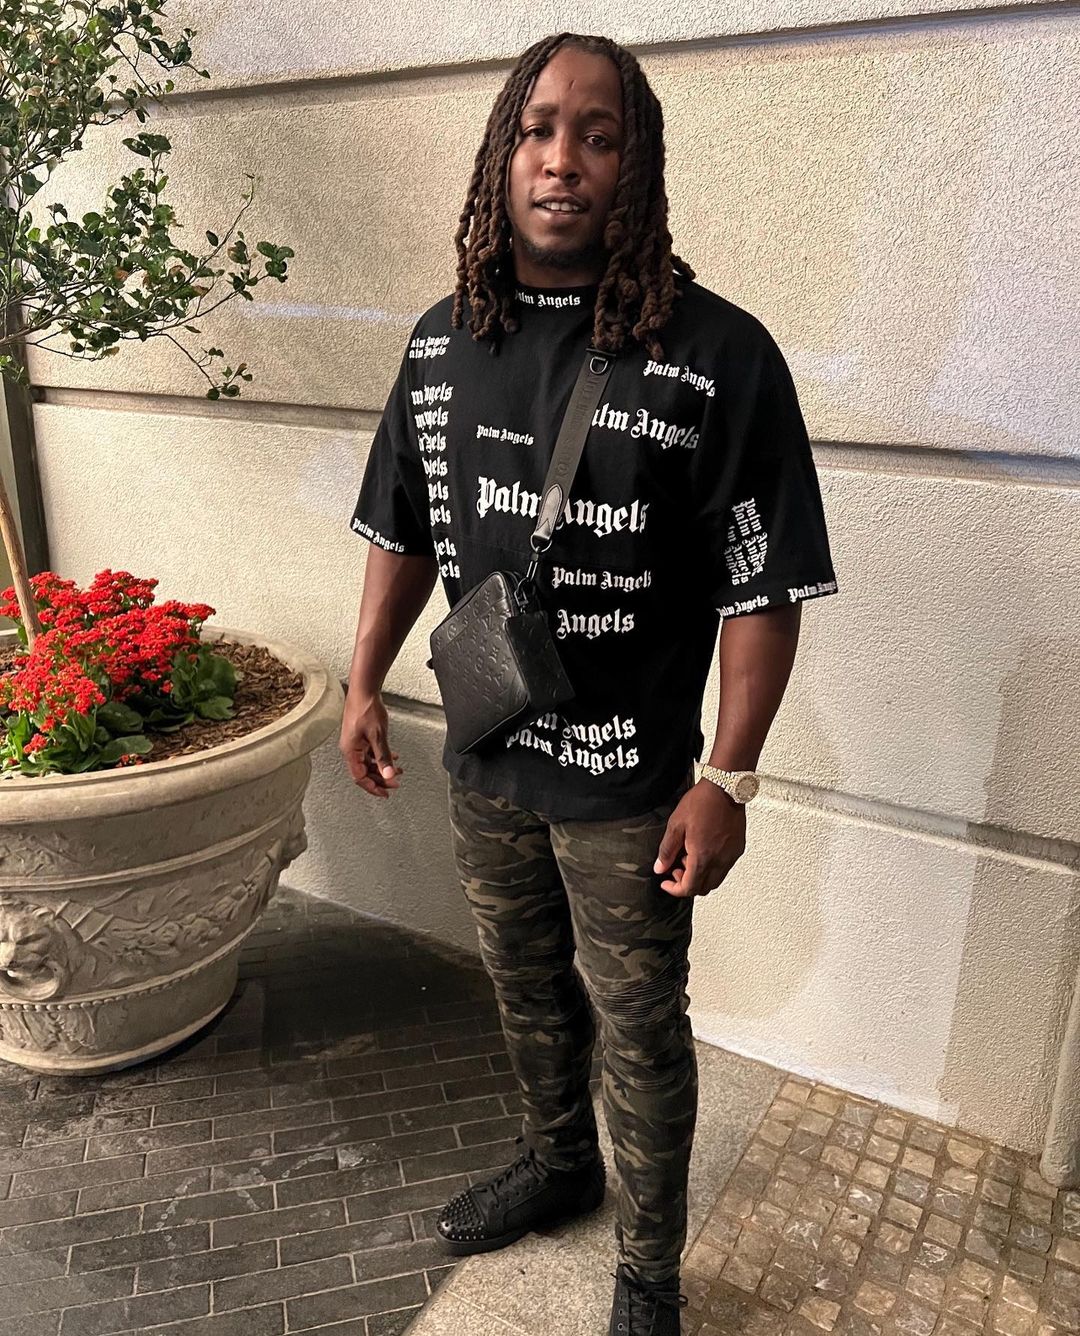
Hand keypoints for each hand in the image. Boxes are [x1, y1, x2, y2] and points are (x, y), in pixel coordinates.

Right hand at [338, 689, 403, 798]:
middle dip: (380, 778)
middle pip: (364, 772)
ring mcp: (355, 742)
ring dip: (382, 767)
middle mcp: (350, 749)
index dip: (373, 787)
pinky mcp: (360, 736)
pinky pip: (369, 753)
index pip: (360, 777)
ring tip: (397, 770)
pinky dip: (380, 757)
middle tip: (395, 783)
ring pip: (368, 762)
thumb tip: (389, 774)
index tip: (385, 793)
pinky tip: (392, 757)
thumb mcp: (378, 736)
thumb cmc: (366, 709)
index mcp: (350, 751)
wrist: (363, 690)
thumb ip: (383, 757)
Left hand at [653, 780, 746, 896]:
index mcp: (703, 857)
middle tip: (677, 867)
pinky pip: (724, 868)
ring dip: (700, 876)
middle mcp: (720, 860)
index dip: (675, 889)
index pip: (689, 888)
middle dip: (687, 883)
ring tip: (690, 856)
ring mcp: (731, 856)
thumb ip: (667, 850)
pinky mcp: (738, 849)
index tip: (666, 882)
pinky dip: (712, 867)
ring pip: (715, 880)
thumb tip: (660, 868)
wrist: (725, 788)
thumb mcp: (676, 825)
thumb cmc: (702, 802)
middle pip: (703, 888)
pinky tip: (704, 850)